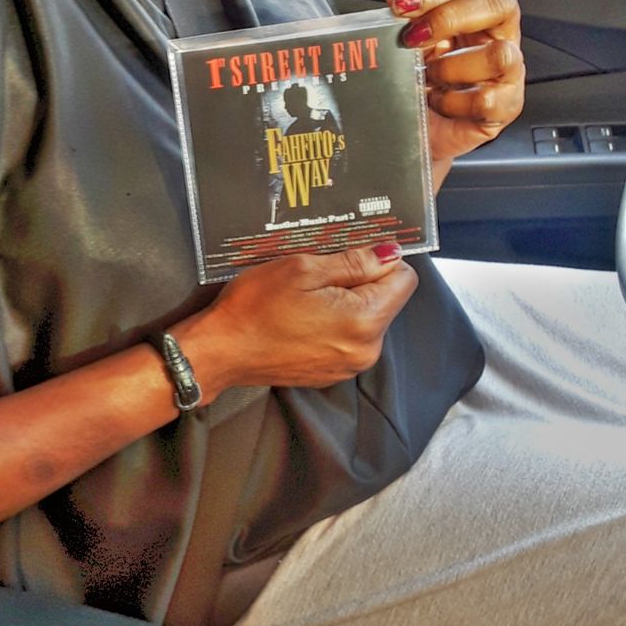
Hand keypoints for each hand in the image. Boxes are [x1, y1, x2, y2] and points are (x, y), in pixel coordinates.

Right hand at [178, 245, 417, 394]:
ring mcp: (350, 365)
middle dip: (361, 282)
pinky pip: (349, 338)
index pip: (404, 278)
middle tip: (318, 276)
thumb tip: (390, 252)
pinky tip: (303, 318)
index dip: (381, 260)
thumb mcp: (303, 268)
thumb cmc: (255, 306)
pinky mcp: (334, 373)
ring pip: (368, 318)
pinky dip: (334, 323)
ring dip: (347, 302)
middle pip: (387, 299)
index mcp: (364, 320)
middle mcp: (366, 349)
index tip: (351, 255)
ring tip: (306, 298)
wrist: (222, 350)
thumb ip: (354, 260)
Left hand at [386, 0, 524, 165]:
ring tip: (428, 78)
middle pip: (500, 3)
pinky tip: (439, 103)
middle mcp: (497, 36)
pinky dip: (454, 103)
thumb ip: (404, 18)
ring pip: (500, 54)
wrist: (415, 132)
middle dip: (450, 17)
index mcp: (475, 14)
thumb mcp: (406, 47)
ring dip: (451, 67)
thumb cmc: (416, 86)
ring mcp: (508, 71)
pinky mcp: (506, 106)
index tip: (401, 4)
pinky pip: (487, 99)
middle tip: (414, 38)